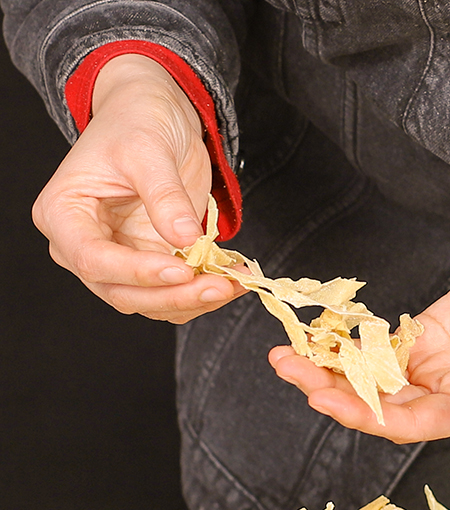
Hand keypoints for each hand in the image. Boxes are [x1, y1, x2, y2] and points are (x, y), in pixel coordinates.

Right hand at [32, 54, 244, 322]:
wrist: (154, 116)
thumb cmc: (136, 121)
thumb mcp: (148, 148)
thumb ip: (164, 195)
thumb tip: (185, 238)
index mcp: (63, 214)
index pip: (93, 259)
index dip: (137, 272)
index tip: (181, 271)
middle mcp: (85, 247)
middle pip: (123, 293)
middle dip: (175, 295)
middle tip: (221, 286)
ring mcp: (119, 262)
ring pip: (152, 302)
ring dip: (195, 301)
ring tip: (234, 284)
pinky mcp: (151, 266)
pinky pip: (174, 294)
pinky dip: (204, 295)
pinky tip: (234, 280)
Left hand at [270, 193, 449, 442]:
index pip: (411, 422)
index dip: (365, 413)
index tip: (324, 396)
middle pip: (382, 405)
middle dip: (333, 391)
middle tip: (289, 368)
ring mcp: (438, 365)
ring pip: (377, 379)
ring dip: (335, 369)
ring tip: (292, 353)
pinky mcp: (431, 336)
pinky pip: (387, 347)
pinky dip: (356, 345)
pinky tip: (326, 336)